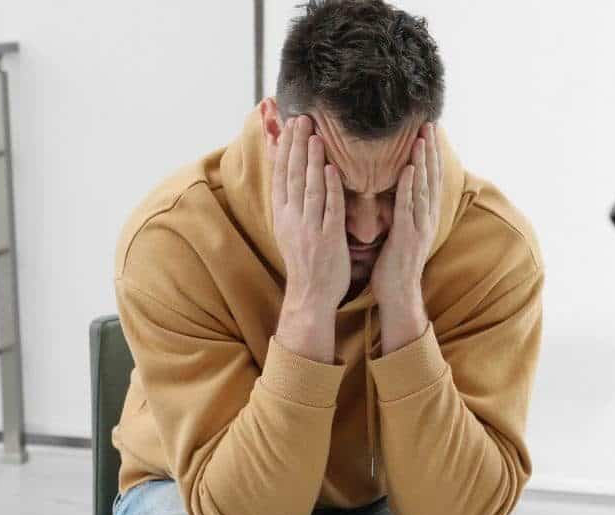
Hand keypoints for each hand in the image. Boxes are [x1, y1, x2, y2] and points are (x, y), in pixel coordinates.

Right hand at [270, 115, 347, 361]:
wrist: (310, 295)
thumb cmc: (305, 260)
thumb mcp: (291, 228)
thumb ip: (292, 201)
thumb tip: (291, 176)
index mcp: (282, 215)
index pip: (281, 175)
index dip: (284, 148)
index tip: (287, 124)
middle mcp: (292, 219)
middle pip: (293, 176)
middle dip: (297, 146)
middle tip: (302, 118)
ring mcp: (309, 229)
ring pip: (310, 188)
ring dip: (312, 161)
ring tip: (315, 135)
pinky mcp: (328, 239)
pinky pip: (329, 210)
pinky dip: (331, 189)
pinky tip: (333, 169)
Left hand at [373, 123, 440, 352]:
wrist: (398, 294)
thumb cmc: (394, 264)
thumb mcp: (401, 231)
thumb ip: (401, 210)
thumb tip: (395, 189)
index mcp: (424, 216)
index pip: (429, 179)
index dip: (431, 155)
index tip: (429, 131)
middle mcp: (426, 218)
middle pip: (431, 178)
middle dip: (431, 150)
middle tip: (430, 123)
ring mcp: (419, 227)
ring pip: (422, 188)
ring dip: (423, 162)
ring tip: (422, 137)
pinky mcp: (406, 237)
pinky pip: (407, 207)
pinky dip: (408, 186)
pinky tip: (407, 168)